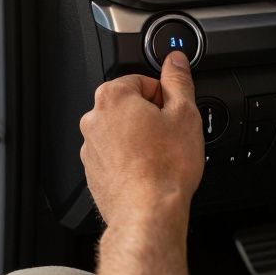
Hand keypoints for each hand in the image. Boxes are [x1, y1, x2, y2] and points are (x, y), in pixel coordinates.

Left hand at [79, 51, 203, 228]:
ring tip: (161, 156)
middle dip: (151, 116)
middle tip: (171, 135)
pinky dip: (130, 159)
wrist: (148, 213)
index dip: (164, 96)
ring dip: (140, 138)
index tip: (173, 112)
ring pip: (122, 131)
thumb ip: (178, 80)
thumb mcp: (184, 113)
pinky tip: (149, 170)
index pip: (142, 80)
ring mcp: (91, 147)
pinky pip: (115, 155)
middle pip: (130, 105)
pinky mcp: (93, 171)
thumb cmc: (164, 168)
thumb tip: (175, 61)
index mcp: (112, 97)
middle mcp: (94, 119)